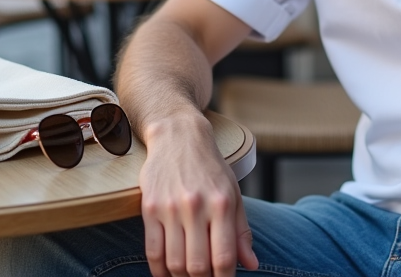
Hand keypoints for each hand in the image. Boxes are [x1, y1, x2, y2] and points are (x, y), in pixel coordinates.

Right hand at [140, 115, 258, 276]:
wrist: (178, 136)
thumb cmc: (210, 168)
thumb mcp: (233, 194)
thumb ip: (241, 232)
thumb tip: (251, 265)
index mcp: (221, 204)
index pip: (223, 258)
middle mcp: (196, 207)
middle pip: (197, 266)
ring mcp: (170, 208)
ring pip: (174, 262)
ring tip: (188, 276)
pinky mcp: (149, 207)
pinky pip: (152, 251)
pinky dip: (159, 270)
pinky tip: (167, 273)